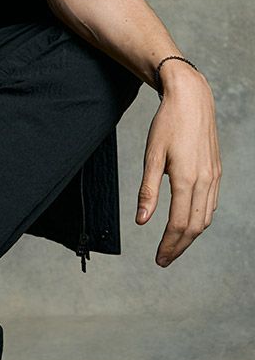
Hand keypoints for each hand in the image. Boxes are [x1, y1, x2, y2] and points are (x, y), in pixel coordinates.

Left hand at [136, 61, 221, 265]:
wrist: (191, 99)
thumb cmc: (167, 124)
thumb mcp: (151, 155)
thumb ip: (147, 191)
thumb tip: (142, 221)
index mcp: (186, 179)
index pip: (178, 224)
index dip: (169, 245)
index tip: (158, 259)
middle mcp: (205, 181)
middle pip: (194, 227)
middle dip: (179, 246)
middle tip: (163, 260)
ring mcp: (213, 177)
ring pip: (205, 217)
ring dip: (191, 235)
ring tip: (174, 245)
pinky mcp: (216, 171)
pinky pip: (211, 203)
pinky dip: (200, 219)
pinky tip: (190, 221)